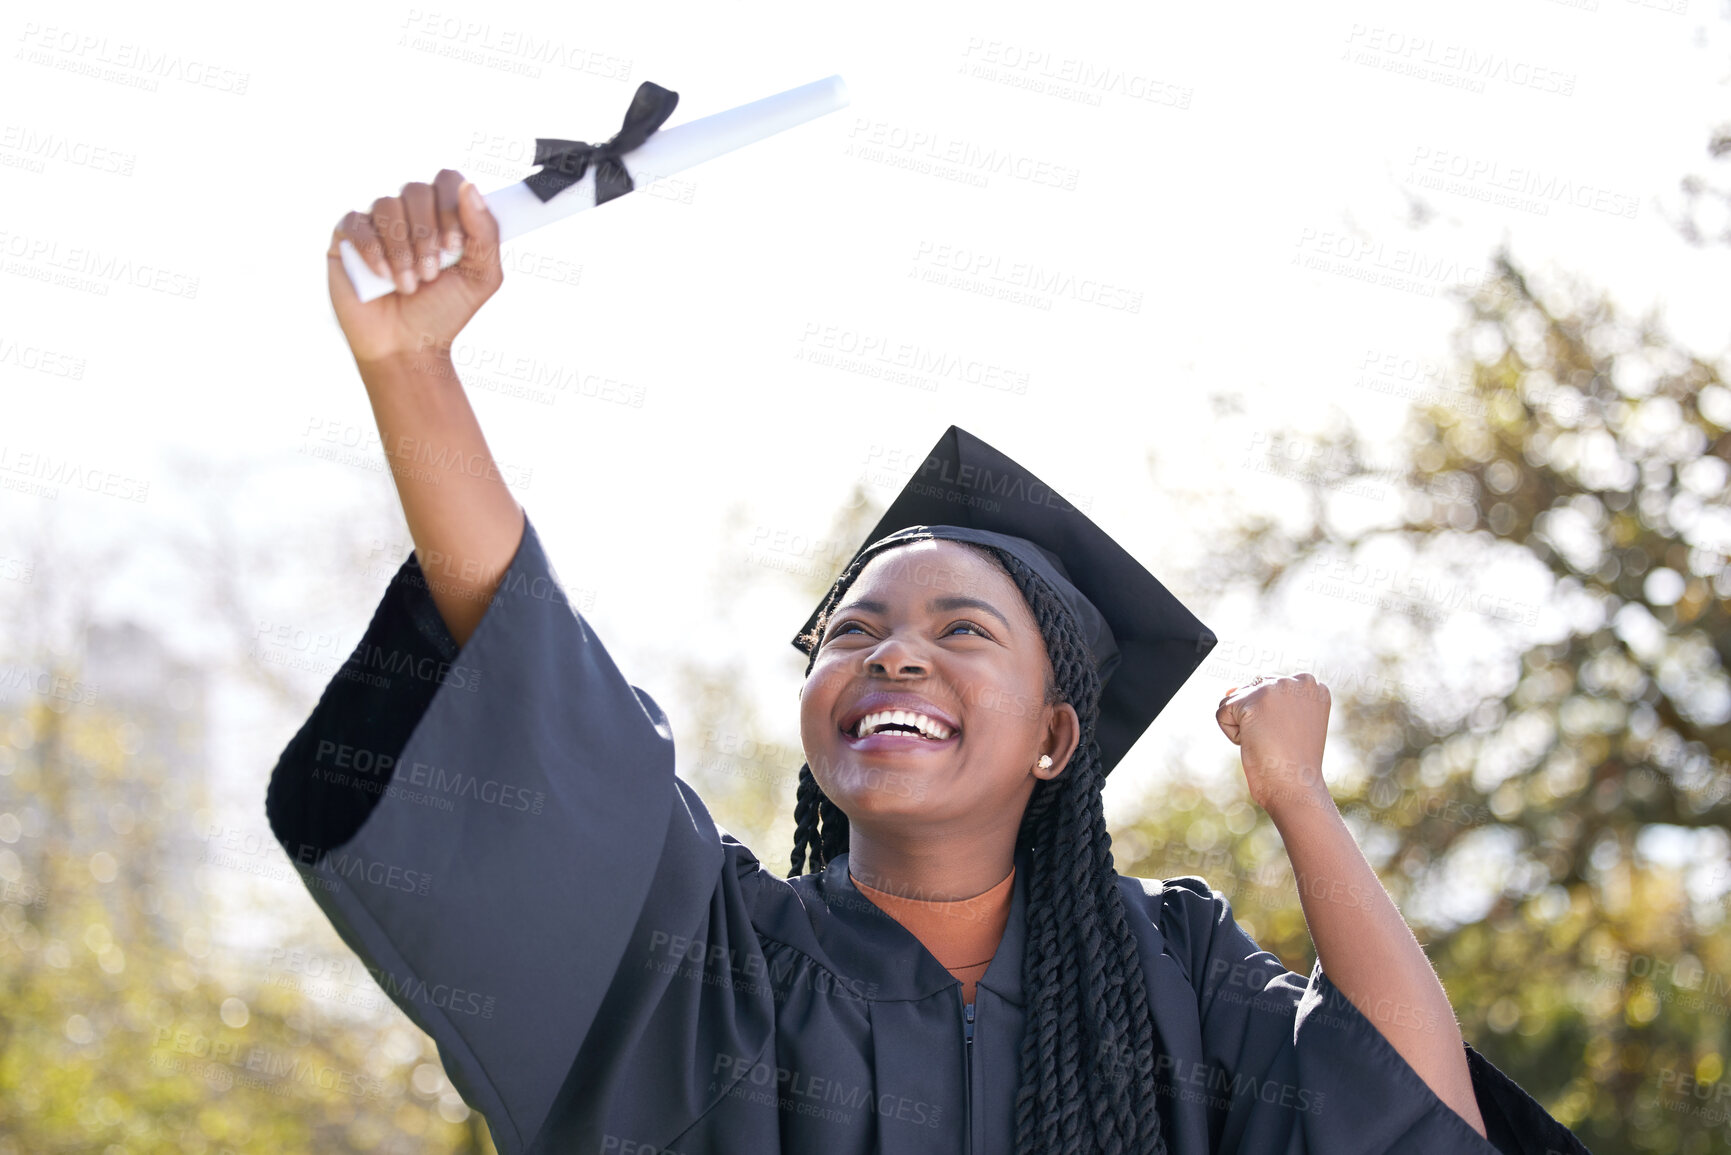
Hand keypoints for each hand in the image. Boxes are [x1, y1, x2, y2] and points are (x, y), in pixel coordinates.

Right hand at [325, 169, 503, 368]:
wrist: (407, 346)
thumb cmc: (444, 311)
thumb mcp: (482, 277)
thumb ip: (486, 232)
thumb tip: (469, 187)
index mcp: (443, 214)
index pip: (447, 180)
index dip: (452, 208)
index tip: (454, 248)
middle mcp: (408, 212)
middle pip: (416, 189)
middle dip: (427, 235)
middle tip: (431, 274)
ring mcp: (375, 222)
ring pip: (386, 205)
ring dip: (402, 250)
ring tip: (409, 286)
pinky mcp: (346, 238)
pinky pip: (355, 222)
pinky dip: (373, 251)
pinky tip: (383, 278)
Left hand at [1215, 673, 1331, 816]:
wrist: (1297, 788)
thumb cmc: (1293, 764)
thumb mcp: (1288, 723)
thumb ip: (1267, 699)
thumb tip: (1229, 690)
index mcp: (1313, 686)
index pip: (1270, 689)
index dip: (1271, 717)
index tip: (1289, 735)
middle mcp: (1298, 681)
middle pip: (1252, 692)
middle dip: (1256, 719)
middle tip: (1279, 741)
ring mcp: (1276, 688)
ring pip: (1236, 701)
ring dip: (1245, 726)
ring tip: (1270, 742)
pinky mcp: (1253, 701)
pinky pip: (1222, 713)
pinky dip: (1232, 734)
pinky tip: (1256, 744)